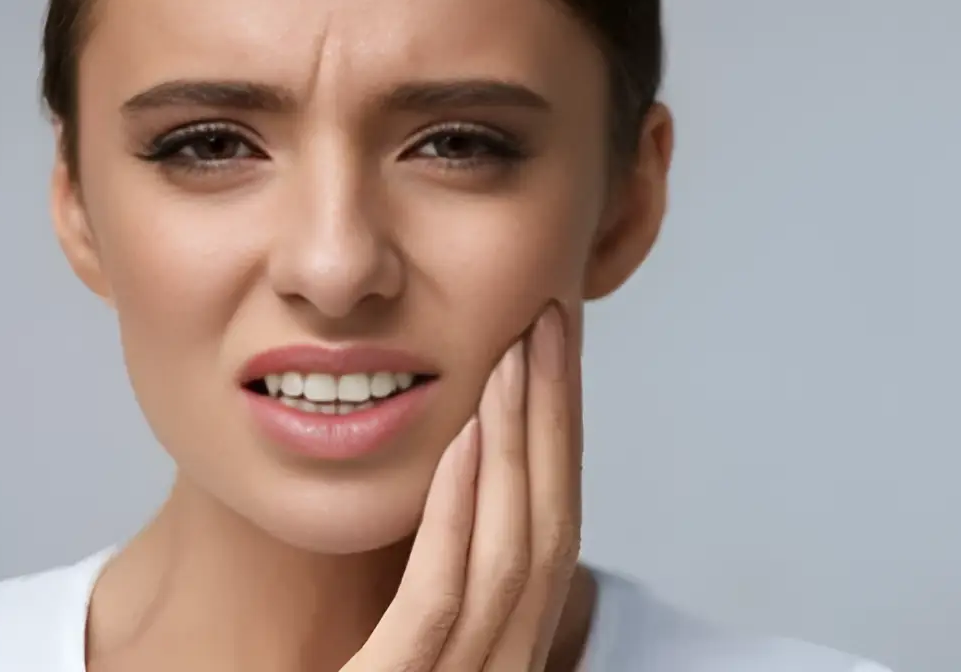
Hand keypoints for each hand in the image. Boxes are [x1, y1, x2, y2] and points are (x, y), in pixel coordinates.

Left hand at [341, 302, 582, 671]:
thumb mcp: (400, 644)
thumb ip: (433, 581)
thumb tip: (457, 479)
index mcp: (501, 653)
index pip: (546, 532)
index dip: (559, 440)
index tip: (553, 353)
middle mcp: (500, 671)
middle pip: (547, 529)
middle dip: (554, 421)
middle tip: (549, 324)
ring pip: (510, 557)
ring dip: (519, 446)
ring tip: (516, 357)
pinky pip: (438, 605)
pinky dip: (459, 518)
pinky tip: (465, 441)